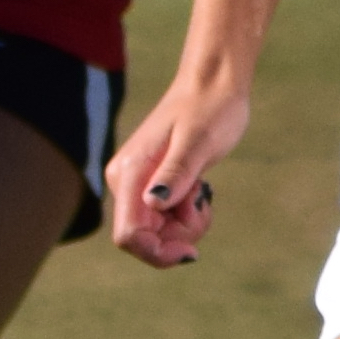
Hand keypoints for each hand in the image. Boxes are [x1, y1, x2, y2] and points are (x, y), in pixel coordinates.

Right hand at [106, 73, 248, 267]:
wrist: (213, 86)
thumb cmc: (209, 108)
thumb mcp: (198, 141)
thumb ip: (175, 173)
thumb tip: (153, 204)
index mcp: (130, 174)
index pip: (128, 235)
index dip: (157, 252)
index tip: (192, 252)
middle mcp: (125, 183)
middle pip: (145, 239)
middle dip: (179, 235)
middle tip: (204, 201)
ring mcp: (137, 186)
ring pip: (158, 233)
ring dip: (186, 224)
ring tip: (203, 190)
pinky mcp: (151, 186)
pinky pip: (166, 220)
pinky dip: (187, 215)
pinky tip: (199, 190)